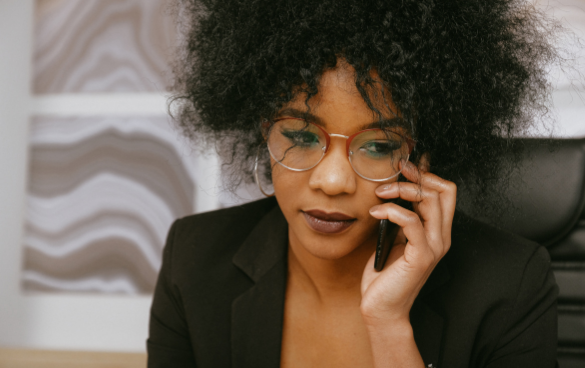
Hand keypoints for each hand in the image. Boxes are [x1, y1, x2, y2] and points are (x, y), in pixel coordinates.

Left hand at [360, 158, 456, 324]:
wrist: (382, 307)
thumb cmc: (384, 274)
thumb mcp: (394, 238)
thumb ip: (400, 217)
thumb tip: (394, 189)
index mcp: (437, 231)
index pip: (446, 191)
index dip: (427, 174)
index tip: (404, 167)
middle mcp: (441, 237)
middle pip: (444, 190)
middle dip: (417, 176)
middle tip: (394, 173)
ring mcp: (433, 247)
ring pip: (430, 201)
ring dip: (401, 190)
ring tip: (379, 193)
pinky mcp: (421, 256)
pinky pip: (411, 222)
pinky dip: (391, 211)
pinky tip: (375, 212)